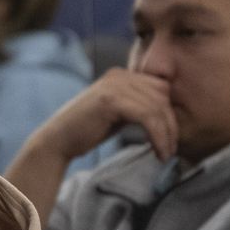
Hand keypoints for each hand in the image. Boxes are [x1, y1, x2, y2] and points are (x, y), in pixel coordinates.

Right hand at [40, 69, 178, 162]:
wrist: (58, 141)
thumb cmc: (86, 132)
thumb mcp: (118, 114)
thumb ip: (138, 108)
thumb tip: (167, 117)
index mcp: (121, 76)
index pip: (160, 87)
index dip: (169, 112)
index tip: (171, 138)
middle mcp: (119, 75)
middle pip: (162, 95)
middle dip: (171, 124)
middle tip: (171, 149)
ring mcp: (114, 86)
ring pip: (157, 107)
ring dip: (167, 134)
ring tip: (165, 154)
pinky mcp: (111, 100)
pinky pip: (147, 116)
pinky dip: (158, 136)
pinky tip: (157, 151)